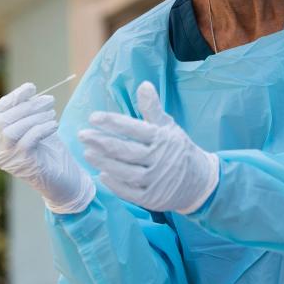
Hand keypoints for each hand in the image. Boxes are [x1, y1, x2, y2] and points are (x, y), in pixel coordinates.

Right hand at [0, 83, 94, 213]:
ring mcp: (10, 160)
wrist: (67, 182)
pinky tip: (54, 125)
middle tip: (48, 100)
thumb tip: (30, 90)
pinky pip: (27, 141)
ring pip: (11, 131)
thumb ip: (30, 113)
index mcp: (0, 141)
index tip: (30, 88)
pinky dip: (41, 128)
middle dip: (26, 106)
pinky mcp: (23, 165)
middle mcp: (1, 151)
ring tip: (52, 112)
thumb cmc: (53, 155)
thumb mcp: (39, 129)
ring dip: (33, 116)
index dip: (11, 99)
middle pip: (2, 121)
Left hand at [78, 81, 218, 213]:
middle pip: (125, 150)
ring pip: (125, 172)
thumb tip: (144, 85)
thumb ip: (153, 108)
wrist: (200, 182)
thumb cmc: (179, 150)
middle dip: (101, 142)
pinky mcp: (152, 199)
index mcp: (162, 139)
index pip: (134, 128)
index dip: (112, 122)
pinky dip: (115, 184)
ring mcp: (155, 181)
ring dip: (104, 162)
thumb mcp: (169, 127)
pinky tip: (102, 174)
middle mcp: (158, 159)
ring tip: (87, 153)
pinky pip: (130, 192)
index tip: (93, 117)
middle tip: (82, 135)